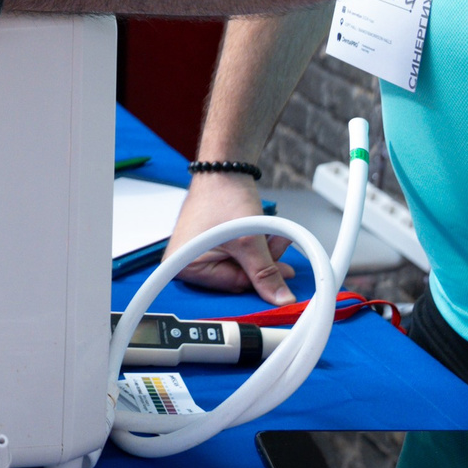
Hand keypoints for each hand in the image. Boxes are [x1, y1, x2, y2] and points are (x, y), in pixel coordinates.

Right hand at [165, 171, 293, 303]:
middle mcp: (184, 264)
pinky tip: (260, 235)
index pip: (232, 285)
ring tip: (270, 235)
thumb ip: (266, 273)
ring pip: (238, 267)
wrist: (224, 167)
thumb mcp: (250, 240)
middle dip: (261, 264)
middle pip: (235, 278)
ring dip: (259, 255)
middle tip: (278, 246)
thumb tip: (281, 299)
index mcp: (184, 267)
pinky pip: (234, 257)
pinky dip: (251, 248)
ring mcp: (195, 255)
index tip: (283, 271)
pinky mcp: (206, 247)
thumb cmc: (223, 195)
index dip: (260, 278)